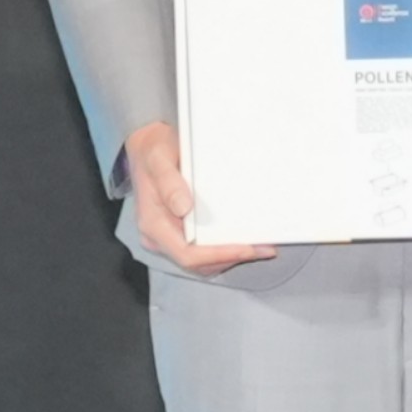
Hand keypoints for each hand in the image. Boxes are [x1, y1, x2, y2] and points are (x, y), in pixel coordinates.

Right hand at [120, 121, 277, 275]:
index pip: (187, 254)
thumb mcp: (159, 160)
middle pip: (198, 263)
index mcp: (153, 224)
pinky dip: (224, 250)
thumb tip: (183, 207)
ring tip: (260, 247)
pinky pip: (202, 250)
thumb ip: (169, 183)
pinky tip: (243, 240)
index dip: (219, 255)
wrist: (147, 147)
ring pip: (202, 262)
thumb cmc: (153, 152)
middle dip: (232, 258)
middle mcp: (159, 236)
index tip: (246, 248)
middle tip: (264, 249)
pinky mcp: (178, 232)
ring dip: (231, 257)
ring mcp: (168, 236)